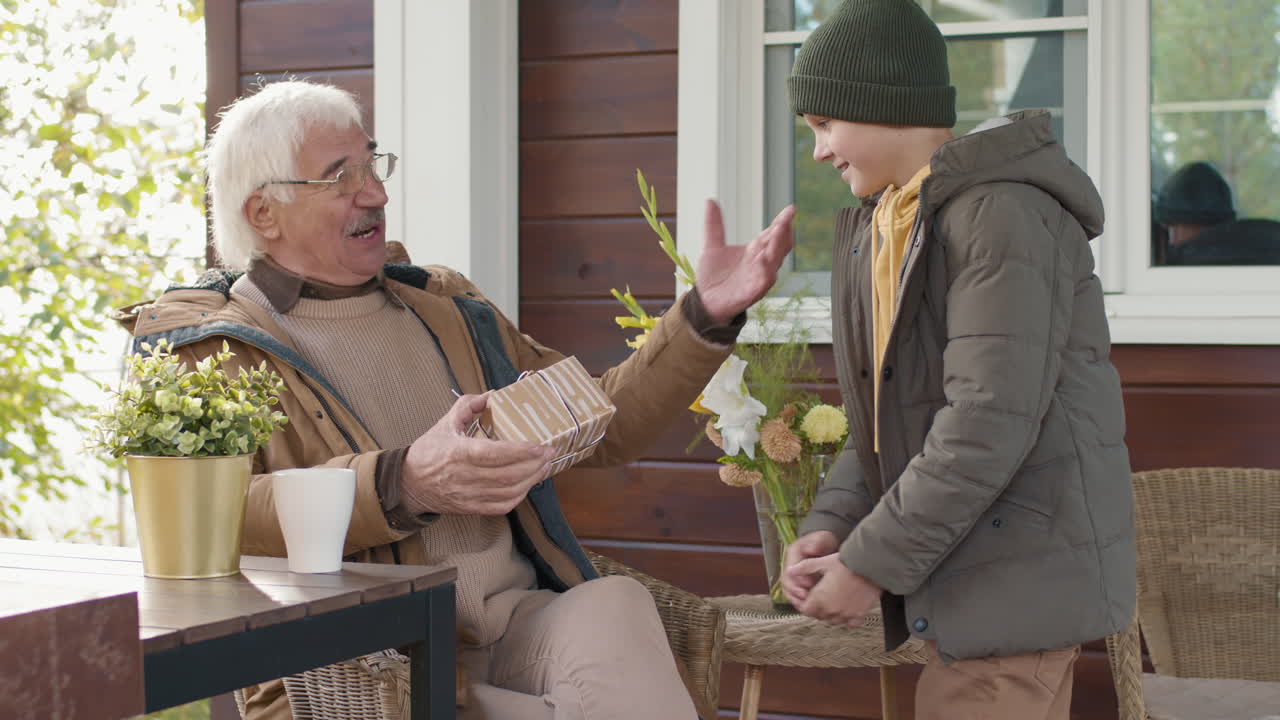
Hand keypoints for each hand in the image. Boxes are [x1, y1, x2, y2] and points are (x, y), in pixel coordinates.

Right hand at [400, 393, 554, 515]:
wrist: (408, 484)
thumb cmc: (429, 451)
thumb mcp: (445, 423)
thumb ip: (469, 405)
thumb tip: (493, 396)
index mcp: (458, 453)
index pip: (495, 454)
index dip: (521, 451)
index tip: (540, 445)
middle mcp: (464, 477)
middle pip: (508, 475)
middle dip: (534, 465)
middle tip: (549, 453)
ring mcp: (468, 495)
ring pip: (508, 492)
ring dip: (531, 480)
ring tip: (544, 466)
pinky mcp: (471, 508)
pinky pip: (501, 506)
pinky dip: (518, 496)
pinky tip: (528, 484)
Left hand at [697, 200, 794, 323]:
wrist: (705, 302)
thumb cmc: (714, 277)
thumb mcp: (711, 247)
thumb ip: (714, 225)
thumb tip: (710, 201)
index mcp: (755, 251)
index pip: (773, 233)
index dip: (782, 221)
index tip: (791, 209)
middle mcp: (761, 263)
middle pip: (778, 245)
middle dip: (784, 231)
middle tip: (788, 217)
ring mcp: (759, 277)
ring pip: (774, 260)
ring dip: (778, 246)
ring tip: (780, 230)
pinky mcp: (753, 291)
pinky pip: (763, 280)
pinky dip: (766, 269)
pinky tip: (764, 259)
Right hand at [780, 531, 838, 605]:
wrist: (825, 546)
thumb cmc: (824, 542)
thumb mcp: (822, 538)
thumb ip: (817, 543)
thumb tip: (810, 549)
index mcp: (792, 553)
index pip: (790, 568)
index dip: (798, 579)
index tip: (809, 585)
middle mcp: (789, 564)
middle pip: (786, 581)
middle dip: (796, 591)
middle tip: (807, 598)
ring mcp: (791, 574)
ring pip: (787, 590)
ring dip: (796, 599)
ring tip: (806, 605)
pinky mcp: (796, 583)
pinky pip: (793, 595)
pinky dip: (798, 601)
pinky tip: (806, 607)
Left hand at [789, 553, 881, 627]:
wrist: (869, 566)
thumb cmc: (845, 562)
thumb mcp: (821, 562)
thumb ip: (804, 568)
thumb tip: (791, 571)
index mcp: (820, 599)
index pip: (806, 610)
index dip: (804, 604)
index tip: (807, 598)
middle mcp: (832, 610)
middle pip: (819, 616)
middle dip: (817, 608)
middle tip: (820, 598)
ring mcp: (846, 614)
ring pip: (833, 621)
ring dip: (830, 614)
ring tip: (832, 602)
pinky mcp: (859, 614)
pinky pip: (850, 623)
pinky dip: (847, 619)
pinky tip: (847, 608)